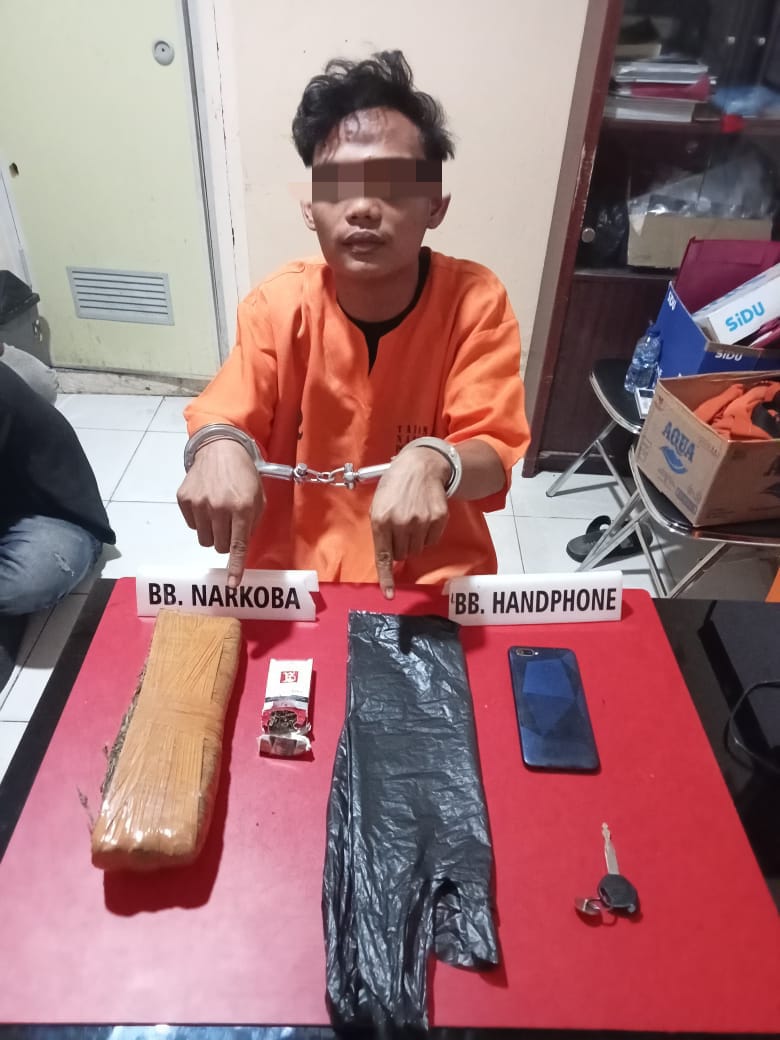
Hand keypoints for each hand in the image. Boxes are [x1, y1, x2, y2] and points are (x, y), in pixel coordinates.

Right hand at [176, 439, 264, 586]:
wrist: (220, 448)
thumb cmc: (244, 475)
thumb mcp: (258, 498)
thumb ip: (252, 524)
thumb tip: (241, 547)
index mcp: (241, 508)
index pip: (238, 546)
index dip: (235, 568)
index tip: (232, 585)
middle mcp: (218, 508)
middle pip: (219, 546)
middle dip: (225, 540)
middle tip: (229, 524)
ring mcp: (199, 504)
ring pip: (203, 539)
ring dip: (211, 532)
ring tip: (217, 512)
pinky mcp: (184, 499)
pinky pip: (191, 525)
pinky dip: (199, 520)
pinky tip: (206, 502)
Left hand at [369, 446, 450, 598]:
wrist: (420, 466)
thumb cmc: (395, 486)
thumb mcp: (378, 504)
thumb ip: (380, 530)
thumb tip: (388, 557)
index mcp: (381, 520)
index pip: (383, 556)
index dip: (386, 578)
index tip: (388, 595)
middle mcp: (401, 523)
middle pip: (402, 554)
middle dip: (400, 546)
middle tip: (401, 528)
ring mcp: (421, 521)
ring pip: (417, 549)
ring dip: (414, 540)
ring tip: (412, 519)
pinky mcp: (438, 519)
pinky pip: (432, 540)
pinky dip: (428, 534)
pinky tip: (424, 516)